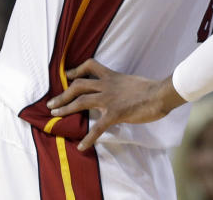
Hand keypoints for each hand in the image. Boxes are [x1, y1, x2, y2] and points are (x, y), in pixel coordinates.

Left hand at [46, 58, 185, 149]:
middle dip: (62, 94)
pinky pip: (97, 127)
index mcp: (112, 77)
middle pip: (78, 85)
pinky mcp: (115, 113)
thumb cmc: (152, 88)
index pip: (90, 66)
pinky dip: (88, 138)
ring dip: (65, 109)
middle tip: (51, 104)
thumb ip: (122, 85)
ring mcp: (109, 99)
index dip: (76, 70)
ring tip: (55, 116)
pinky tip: (81, 146)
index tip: (67, 76)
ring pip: (81, 101)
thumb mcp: (132, 81)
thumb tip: (120, 91)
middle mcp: (107, 85)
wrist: (161, 93)